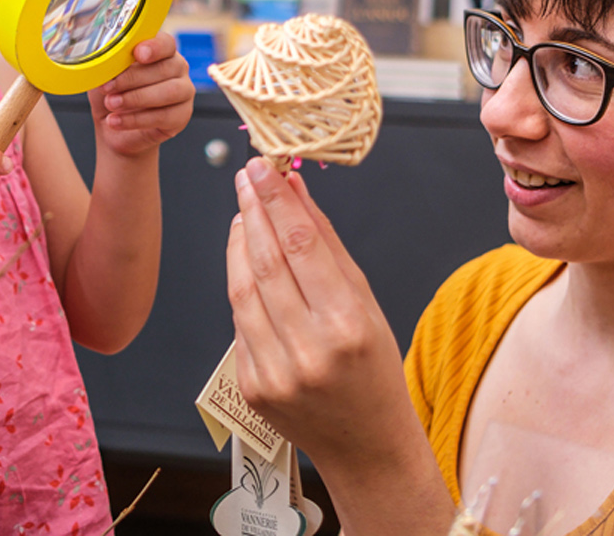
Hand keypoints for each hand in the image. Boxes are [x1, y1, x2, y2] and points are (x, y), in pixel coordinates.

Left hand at [88, 31, 193, 156]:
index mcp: (159, 51)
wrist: (110, 125)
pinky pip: (165, 116)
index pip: (166, 43)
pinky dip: (137, 120)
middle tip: (108, 88)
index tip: (138, 54)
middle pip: (165, 68)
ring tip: (111, 104)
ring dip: (137, 98)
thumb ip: (107, 64)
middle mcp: (177, 68)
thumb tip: (104, 60)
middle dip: (133, 78)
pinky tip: (116, 121)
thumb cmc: (110, 94)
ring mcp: (183, 92)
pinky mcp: (181, 116)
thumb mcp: (103, 75)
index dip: (154, 47)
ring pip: (169, 92)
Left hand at [225, 157, 416, 465]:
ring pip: (242, 291)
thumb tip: (296, 189)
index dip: (278, 201)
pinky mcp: (251, 388)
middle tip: (246, 178)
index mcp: (346, 326)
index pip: (301, 246)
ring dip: (239, 244)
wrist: (367, 446)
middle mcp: (308, 351)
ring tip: (245, 215)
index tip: (263, 168)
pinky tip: (247, 264)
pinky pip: (239, 323)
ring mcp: (275, 373)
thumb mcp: (366, 302)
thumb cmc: (374, 369)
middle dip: (253, 212)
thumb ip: (327, 243)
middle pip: (266, 263)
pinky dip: (241, 287)